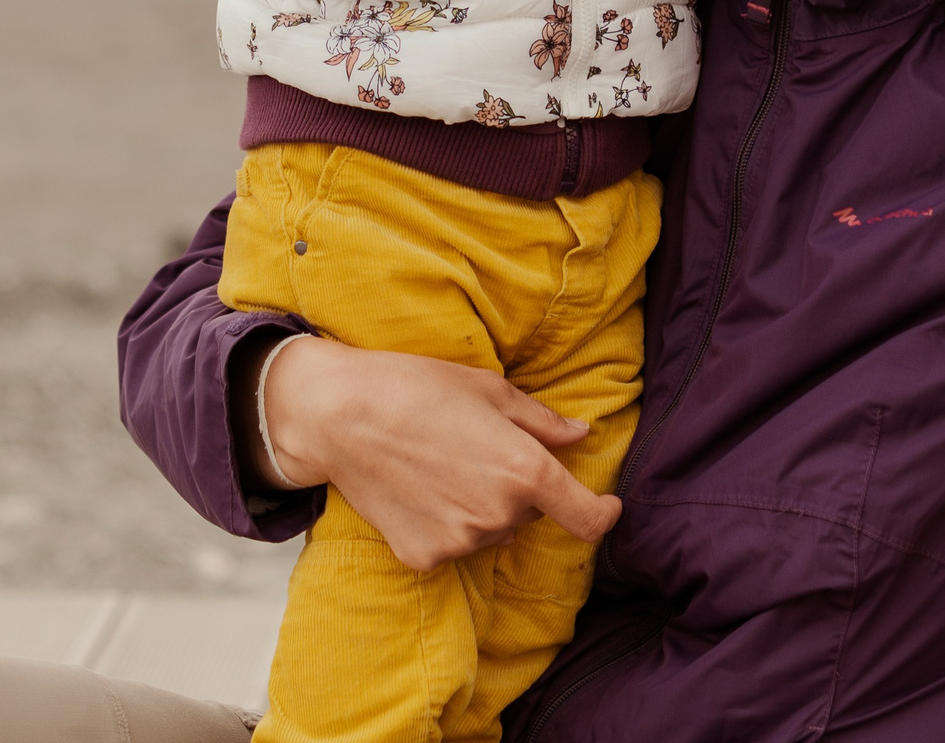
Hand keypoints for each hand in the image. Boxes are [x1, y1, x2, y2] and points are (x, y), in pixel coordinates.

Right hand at [259, 337, 619, 571]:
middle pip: (531, 513)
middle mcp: (498, 514)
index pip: (587, 517)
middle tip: (477, 449)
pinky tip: (418, 489)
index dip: (604, 514)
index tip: (606, 505)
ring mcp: (460, 541)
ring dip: (483, 507)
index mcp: (523, 470)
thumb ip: (542, 421)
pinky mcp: (424, 557)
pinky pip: (454, 544)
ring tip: (442, 465)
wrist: (338, 415)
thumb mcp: (488, 389)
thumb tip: (580, 436)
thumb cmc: (415, 387)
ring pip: (493, 529)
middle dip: (518, 487)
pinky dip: (446, 523)